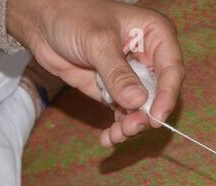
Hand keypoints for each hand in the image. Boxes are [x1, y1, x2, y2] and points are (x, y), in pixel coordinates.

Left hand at [7, 0, 182, 146]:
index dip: (167, 96)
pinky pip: (122, 113)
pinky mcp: (113, 90)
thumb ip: (118, 73)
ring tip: (115, 136)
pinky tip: (108, 138)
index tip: (156, 118)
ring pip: (141, 108)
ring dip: (131, 126)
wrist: (44, 22)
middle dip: (145, 115)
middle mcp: (148, 56)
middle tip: (129, 129)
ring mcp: (131, 76)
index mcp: (155, 34)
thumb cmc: (74, 17)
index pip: (171, 69)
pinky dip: (117, 128)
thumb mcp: (98, 42)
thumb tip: (139, 101)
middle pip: (158, 94)